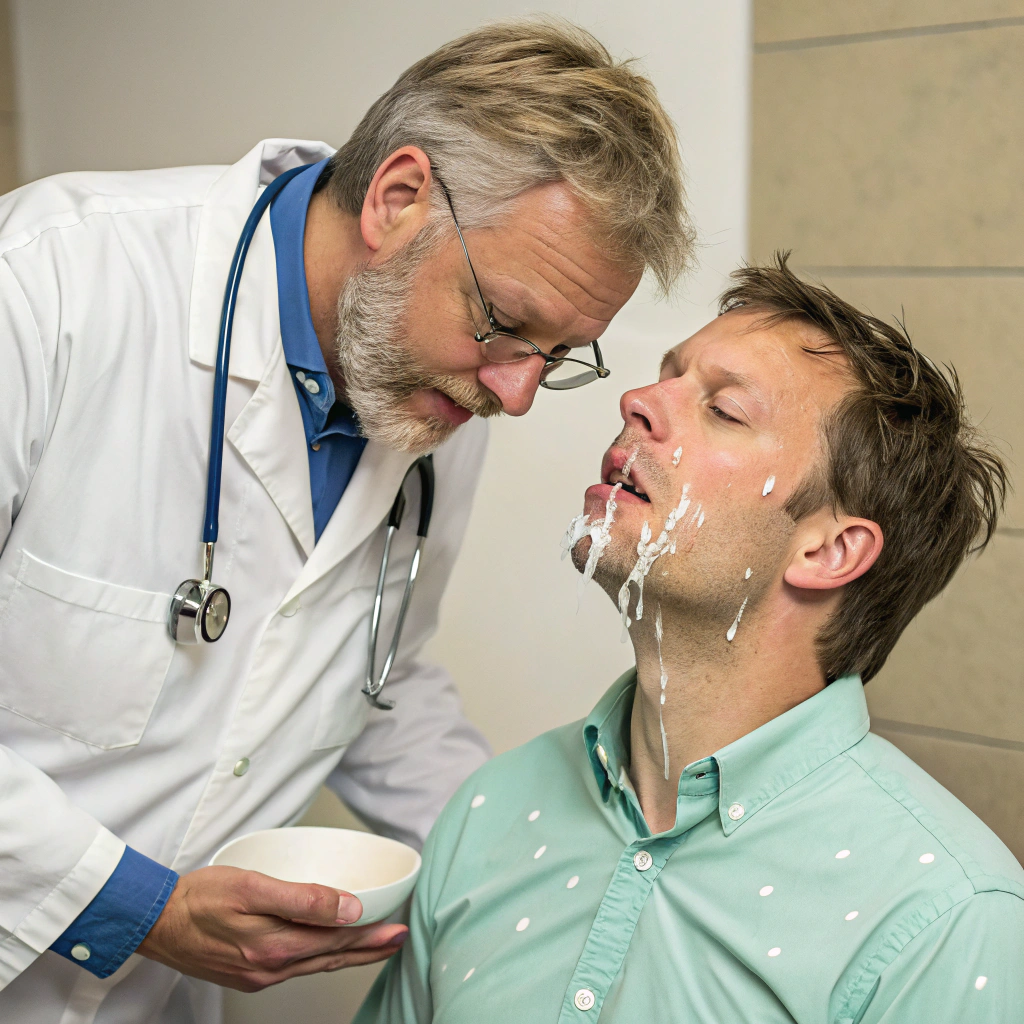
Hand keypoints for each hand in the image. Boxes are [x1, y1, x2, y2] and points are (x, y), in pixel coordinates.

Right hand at [137, 866, 407, 991]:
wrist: (154, 921)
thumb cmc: (199, 898)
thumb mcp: (252, 886)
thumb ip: (302, 898)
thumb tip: (348, 907)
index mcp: (275, 947)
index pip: (336, 940)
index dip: (370, 934)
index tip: (397, 928)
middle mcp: (270, 968)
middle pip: (331, 957)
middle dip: (368, 950)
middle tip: (398, 940)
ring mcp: (257, 975)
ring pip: (314, 964)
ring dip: (346, 954)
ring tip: (372, 946)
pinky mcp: (246, 973)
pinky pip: (295, 966)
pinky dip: (319, 957)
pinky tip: (325, 949)